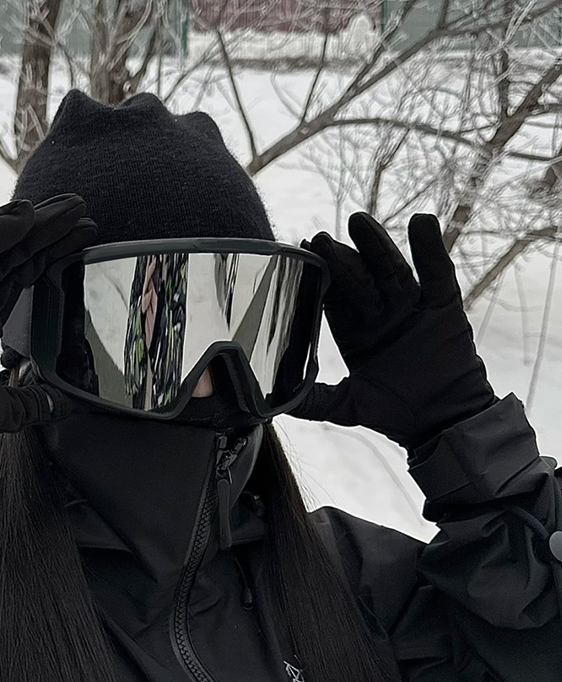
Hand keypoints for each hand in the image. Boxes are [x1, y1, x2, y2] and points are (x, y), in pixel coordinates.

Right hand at [0, 195, 96, 454]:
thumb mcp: (3, 410)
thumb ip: (32, 403)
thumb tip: (62, 404)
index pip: (20, 278)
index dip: (48, 257)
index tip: (80, 241)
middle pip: (14, 256)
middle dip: (47, 233)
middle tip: (81, 211)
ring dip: (31, 224)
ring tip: (66, 206)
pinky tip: (25, 215)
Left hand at [290, 213, 495, 449]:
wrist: (441, 424)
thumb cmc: (394, 413)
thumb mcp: (347, 406)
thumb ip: (313, 400)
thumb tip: (272, 404)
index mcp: (355, 332)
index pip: (334, 298)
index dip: (319, 277)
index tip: (301, 254)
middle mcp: (380, 314)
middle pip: (358, 278)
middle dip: (340, 258)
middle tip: (320, 238)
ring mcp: (411, 308)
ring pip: (391, 270)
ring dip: (375, 245)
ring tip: (357, 222)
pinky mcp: (444, 308)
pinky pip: (437, 274)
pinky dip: (431, 249)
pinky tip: (421, 223)